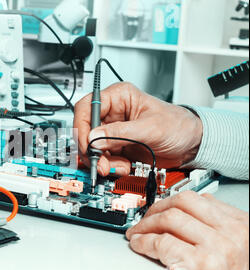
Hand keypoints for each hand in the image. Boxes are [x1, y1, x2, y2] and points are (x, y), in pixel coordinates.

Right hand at [73, 82, 203, 175]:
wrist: (192, 145)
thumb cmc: (179, 126)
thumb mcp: (150, 128)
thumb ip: (120, 133)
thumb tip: (94, 138)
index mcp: (119, 97)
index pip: (87, 107)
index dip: (82, 126)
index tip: (87, 144)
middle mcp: (112, 114)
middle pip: (86, 130)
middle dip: (92, 149)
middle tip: (101, 163)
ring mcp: (113, 131)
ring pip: (92, 147)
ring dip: (103, 161)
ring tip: (120, 166)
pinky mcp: (116, 147)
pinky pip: (103, 158)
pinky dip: (110, 166)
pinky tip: (123, 167)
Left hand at [126, 191, 248, 269]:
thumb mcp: (232, 249)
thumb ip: (215, 226)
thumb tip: (190, 209)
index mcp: (241, 225)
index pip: (199, 199)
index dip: (171, 202)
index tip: (158, 209)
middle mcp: (233, 233)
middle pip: (183, 202)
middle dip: (157, 208)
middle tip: (144, 220)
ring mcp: (218, 247)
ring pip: (170, 218)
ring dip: (146, 225)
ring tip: (138, 233)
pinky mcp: (200, 265)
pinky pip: (161, 242)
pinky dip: (143, 242)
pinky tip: (139, 245)